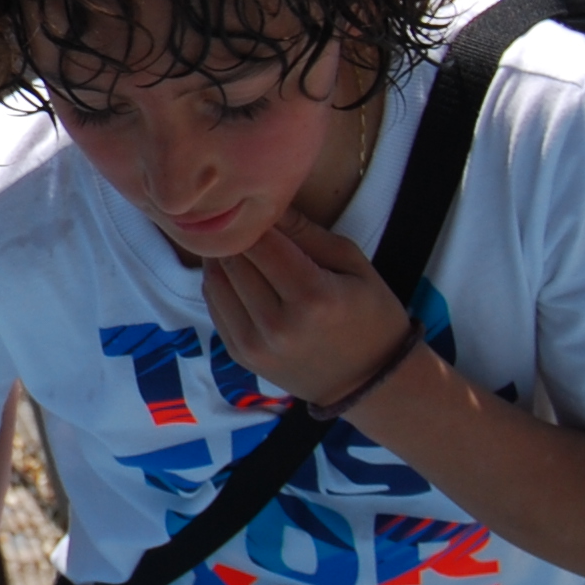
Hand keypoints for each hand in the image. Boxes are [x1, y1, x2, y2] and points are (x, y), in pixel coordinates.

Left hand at [200, 212, 415, 411]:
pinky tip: (239, 275)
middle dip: (234, 235)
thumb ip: (306, 231)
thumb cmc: (370, 314)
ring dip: (221, 257)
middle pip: (232, 259)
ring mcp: (255, 345)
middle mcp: (278, 325)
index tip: (259, 207)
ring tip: (241, 247)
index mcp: (313, 297)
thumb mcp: (353, 263)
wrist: (370, 382)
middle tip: (244, 221)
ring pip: (214, 281)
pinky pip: (213, 306)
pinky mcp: (240, 356)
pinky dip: (219, 283)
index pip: (259, 240)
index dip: (254, 218)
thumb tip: (266, 202)